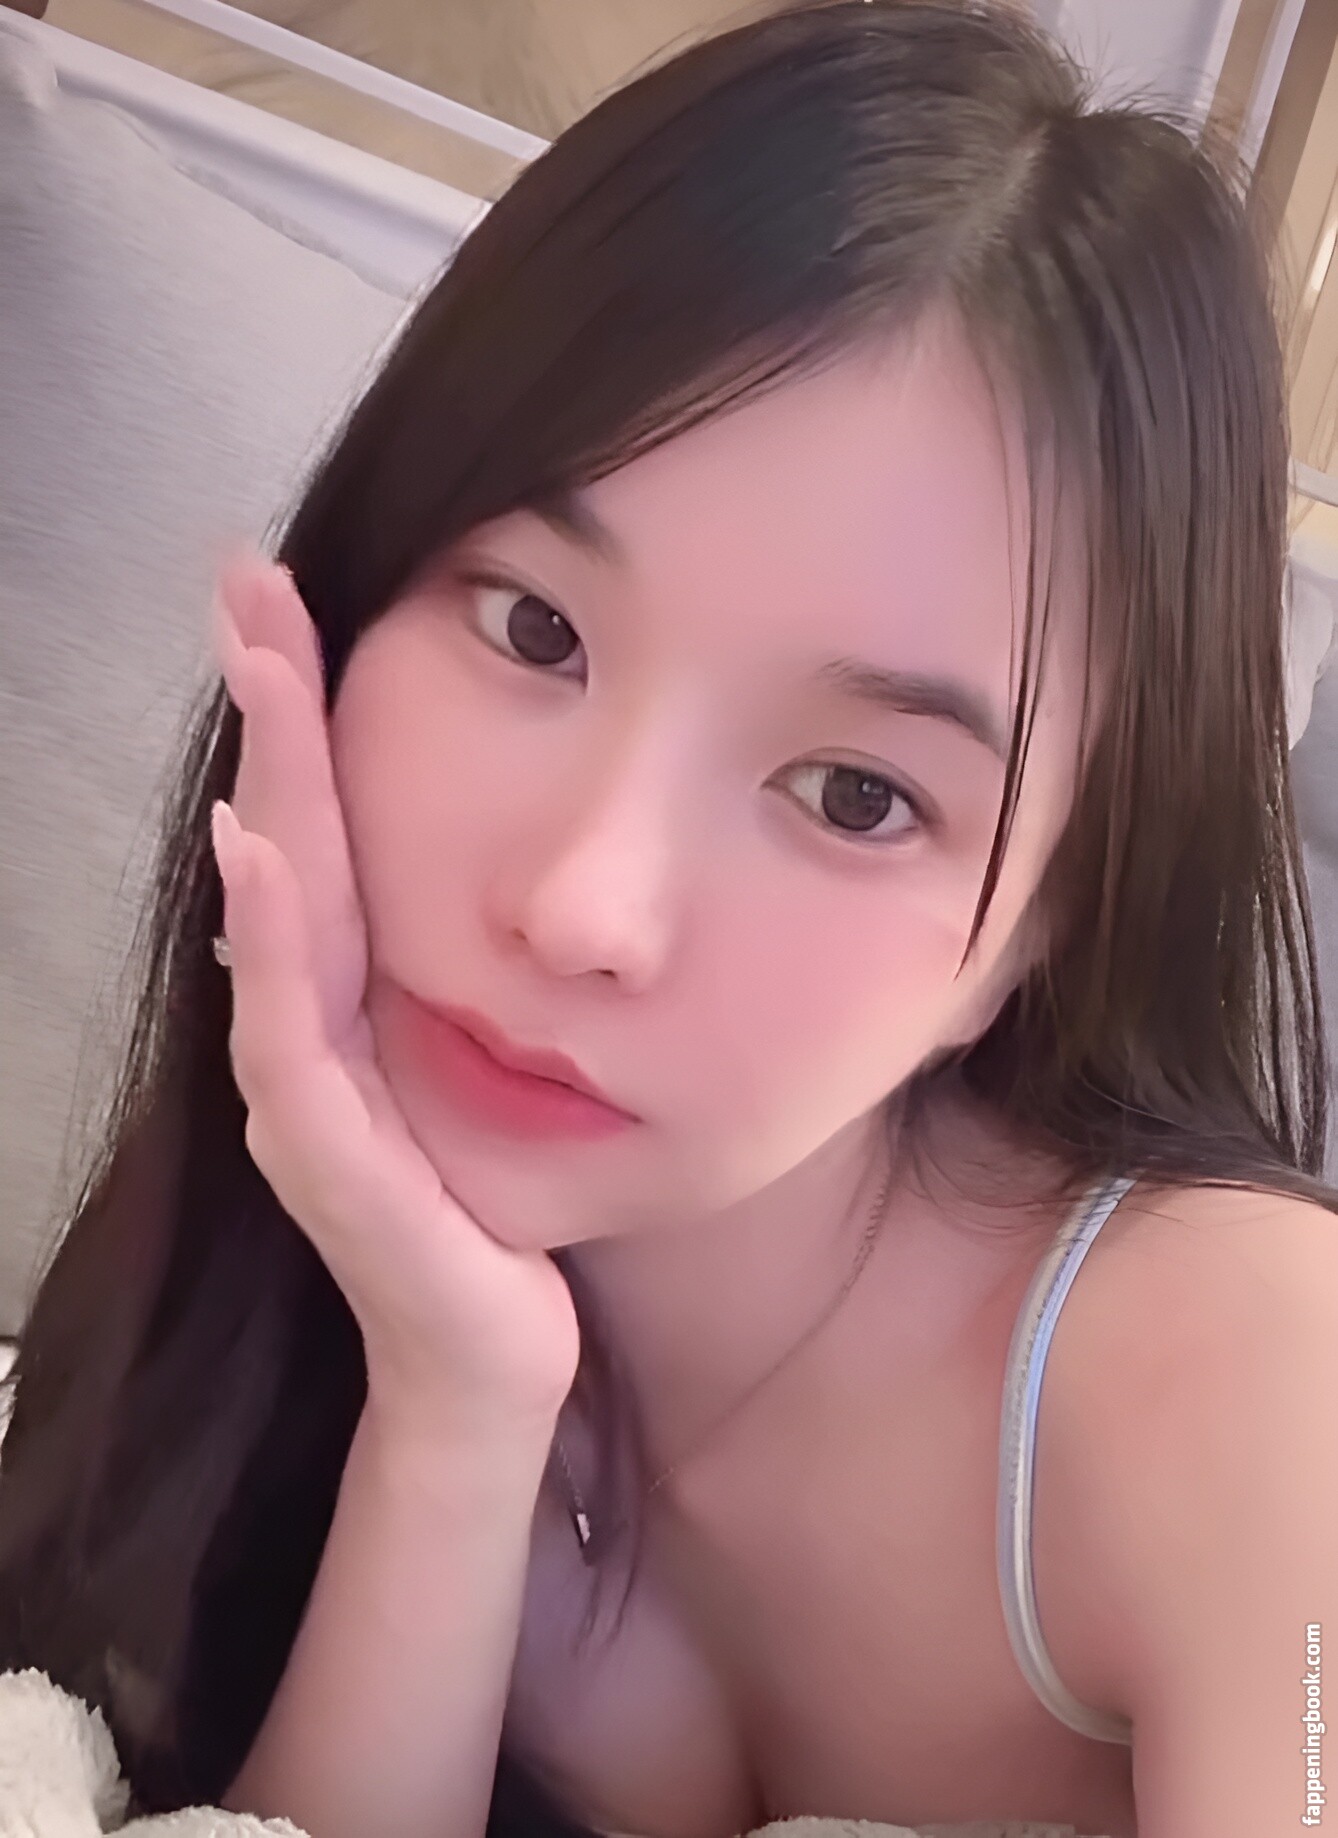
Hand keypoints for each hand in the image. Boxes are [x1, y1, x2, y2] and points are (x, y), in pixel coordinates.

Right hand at [209, 551, 580, 1440]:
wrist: (490, 1358)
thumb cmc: (481, 1209)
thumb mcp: (462, 1064)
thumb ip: (431, 975)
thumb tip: (423, 880)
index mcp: (350, 1000)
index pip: (323, 834)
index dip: (300, 722)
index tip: (289, 603)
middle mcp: (310, 1032)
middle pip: (285, 846)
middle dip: (270, 715)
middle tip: (248, 583)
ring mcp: (310, 1093)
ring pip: (280, 920)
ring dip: (268, 793)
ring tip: (259, 674)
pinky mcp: (337, 1161)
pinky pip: (294, 1039)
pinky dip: (274, 945)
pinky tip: (263, 857)